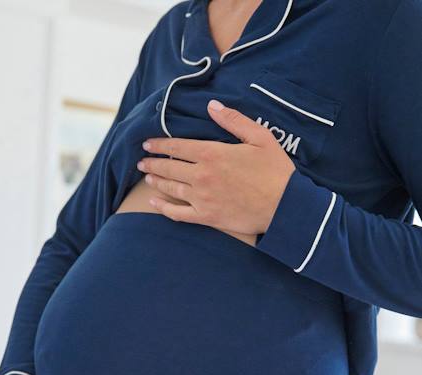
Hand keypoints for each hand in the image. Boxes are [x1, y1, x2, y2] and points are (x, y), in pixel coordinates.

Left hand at [137, 99, 295, 235]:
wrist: (284, 206)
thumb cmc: (275, 171)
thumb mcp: (259, 137)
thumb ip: (233, 120)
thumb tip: (211, 106)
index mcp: (212, 153)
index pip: (177, 146)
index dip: (159, 144)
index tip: (147, 143)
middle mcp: (202, 175)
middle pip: (169, 167)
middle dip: (152, 163)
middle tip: (142, 161)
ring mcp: (202, 198)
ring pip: (171, 188)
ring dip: (156, 181)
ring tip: (147, 177)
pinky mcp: (206, 217)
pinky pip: (178, 213)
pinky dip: (163, 207)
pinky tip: (154, 202)